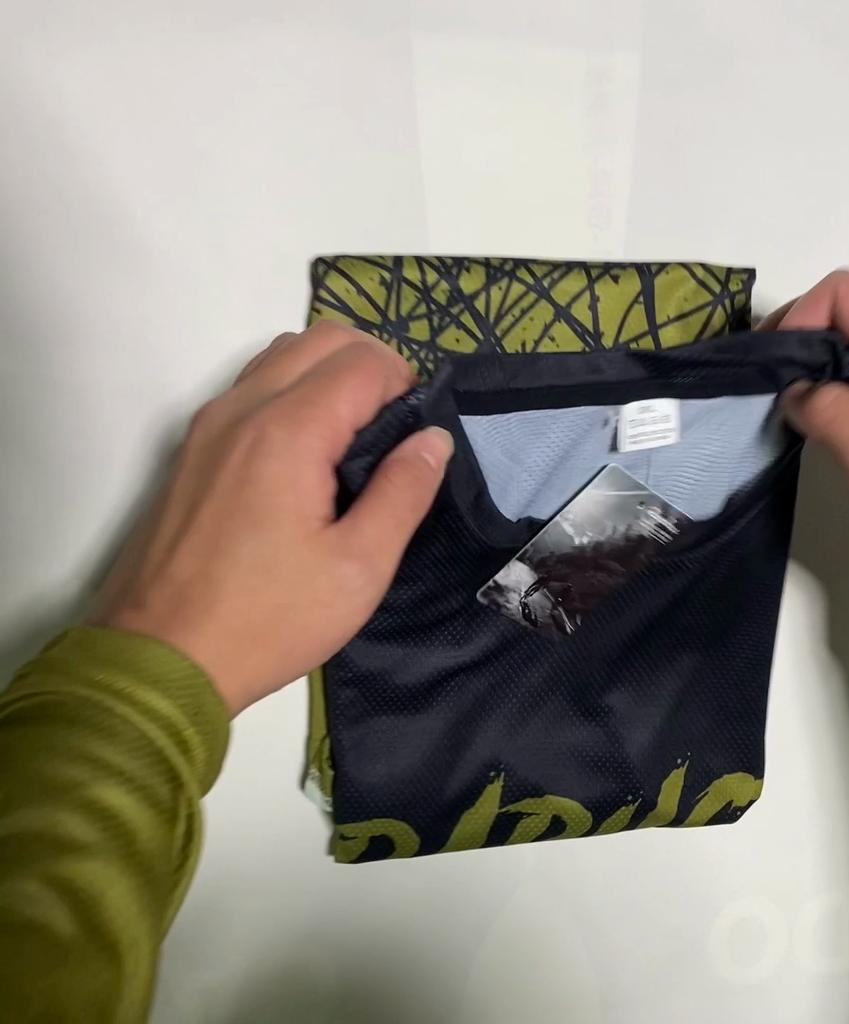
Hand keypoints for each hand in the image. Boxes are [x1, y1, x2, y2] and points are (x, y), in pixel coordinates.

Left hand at [91, 323, 452, 714]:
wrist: (158, 658)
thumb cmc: (268, 618)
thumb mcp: (359, 568)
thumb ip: (404, 493)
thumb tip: (433, 439)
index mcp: (288, 430)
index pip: (363, 361)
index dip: (406, 384)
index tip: (419, 435)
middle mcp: (242, 408)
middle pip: (320, 339)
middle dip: (371, 366)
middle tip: (394, 430)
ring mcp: (208, 425)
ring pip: (280, 356)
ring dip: (328, 374)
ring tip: (354, 441)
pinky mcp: (191, 449)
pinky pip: (250, 388)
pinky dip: (291, 393)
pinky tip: (306, 459)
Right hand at [763, 270, 848, 633]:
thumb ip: (831, 412)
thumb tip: (796, 390)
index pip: (843, 293)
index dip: (797, 320)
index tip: (775, 373)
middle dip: (800, 343)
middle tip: (770, 394)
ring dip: (817, 371)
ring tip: (791, 415)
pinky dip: (839, 393)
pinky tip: (826, 432)